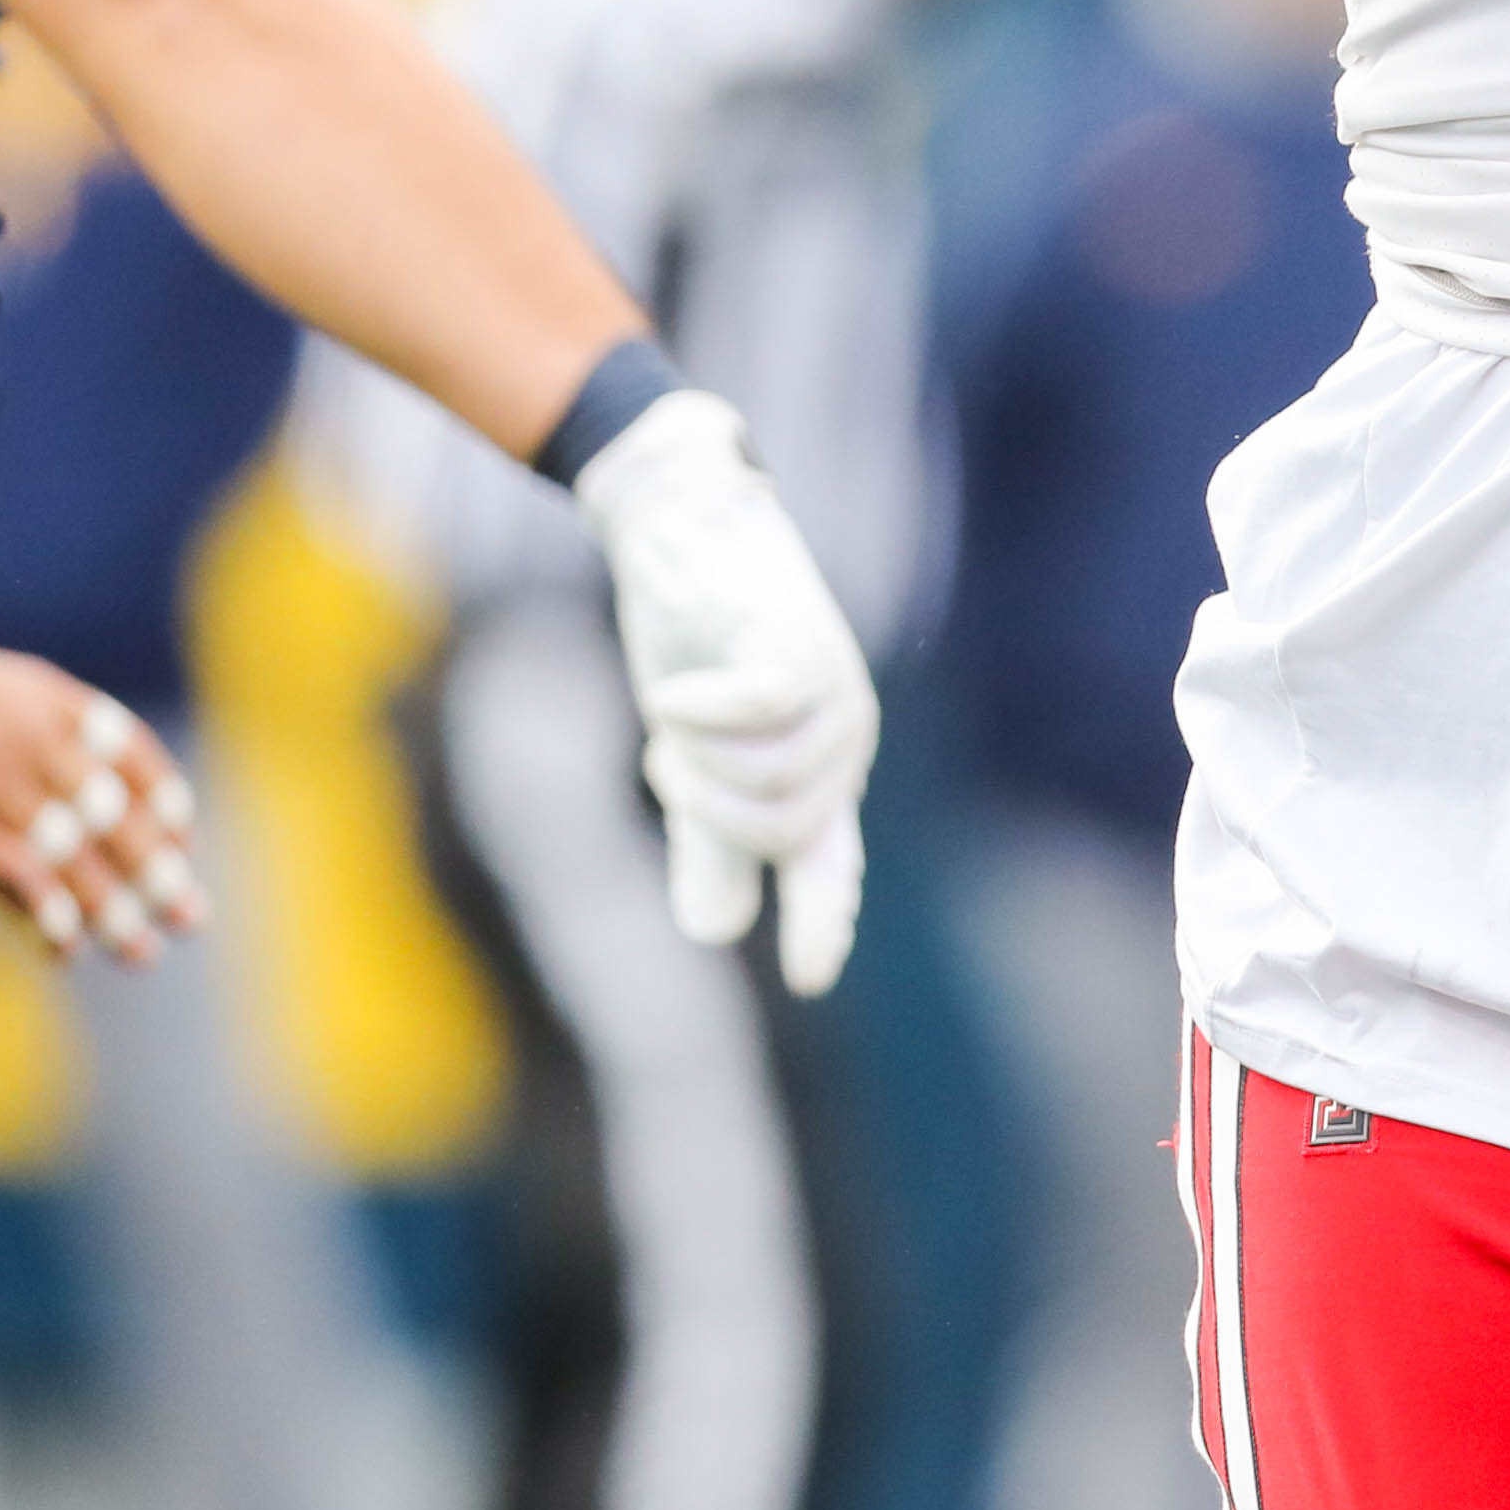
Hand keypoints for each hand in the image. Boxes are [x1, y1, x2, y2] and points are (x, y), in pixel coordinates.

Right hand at [0, 647, 200, 967]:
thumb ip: (46, 731)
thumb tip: (91, 798)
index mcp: (59, 704)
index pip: (137, 757)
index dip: (165, 804)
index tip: (184, 841)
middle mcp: (48, 749)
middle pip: (123, 822)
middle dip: (160, 876)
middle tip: (191, 918)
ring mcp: (10, 792)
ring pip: (83, 864)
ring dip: (116, 915)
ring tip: (142, 954)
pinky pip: (28, 884)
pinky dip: (51, 918)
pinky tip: (65, 948)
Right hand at [574, 385, 878, 992]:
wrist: (684, 531)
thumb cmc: (695, 646)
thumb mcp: (698, 756)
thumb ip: (710, 839)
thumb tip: (716, 932)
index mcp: (820, 774)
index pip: (831, 863)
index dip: (823, 920)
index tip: (813, 977)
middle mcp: (842, 743)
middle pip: (772, 830)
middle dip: (704, 805)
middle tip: (667, 749)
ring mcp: (832, 696)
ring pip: (760, 779)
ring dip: (694, 756)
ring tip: (677, 707)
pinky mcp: (801, 650)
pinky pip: (757, 711)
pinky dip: (702, 708)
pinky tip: (676, 691)